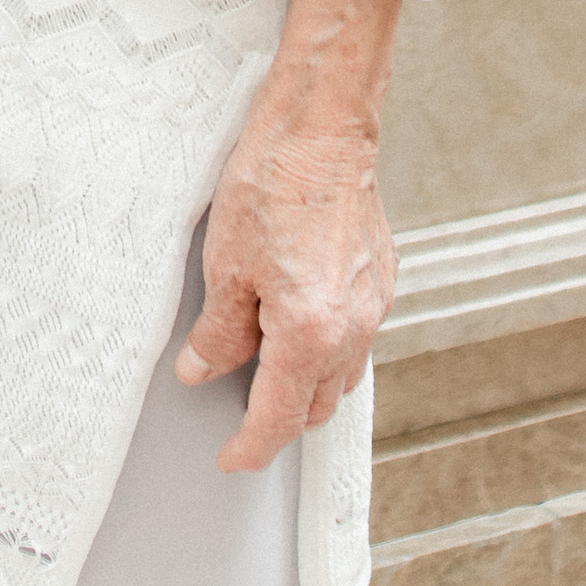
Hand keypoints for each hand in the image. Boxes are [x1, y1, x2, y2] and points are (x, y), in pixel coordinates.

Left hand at [178, 0, 399, 470]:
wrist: (321, 125)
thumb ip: (218, 330)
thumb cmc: (272, 181)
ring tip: (264, 370)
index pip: (278, 418)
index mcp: (311, 334)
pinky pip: (355, 336)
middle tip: (238, 414)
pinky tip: (299, 324)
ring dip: (306, 386)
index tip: (230, 460)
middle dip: (278, 421)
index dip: (249, 448)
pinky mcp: (382, 278)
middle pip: (316, 406)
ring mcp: (374, 304)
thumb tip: (203, 369)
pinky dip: (327, 348)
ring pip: (341, 376)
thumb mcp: (225, 262)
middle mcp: (352, 329)